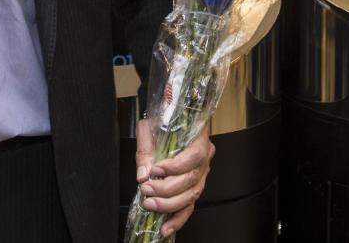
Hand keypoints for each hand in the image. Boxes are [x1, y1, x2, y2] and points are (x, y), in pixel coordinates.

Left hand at [135, 119, 214, 237]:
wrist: (170, 121)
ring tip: (150, 205)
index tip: (155, 169)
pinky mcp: (193, 189)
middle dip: (167, 189)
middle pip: (191, 180)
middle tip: (146, 190)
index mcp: (198, 140)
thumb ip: (146, 148)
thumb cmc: (161, 122)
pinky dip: (177, 219)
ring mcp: (201, 176)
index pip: (194, 156)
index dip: (175, 166)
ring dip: (169, 205)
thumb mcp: (150, 126)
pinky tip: (166, 228)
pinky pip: (189, 207)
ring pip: (191, 196)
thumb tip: (143, 174)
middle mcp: (205, 159)